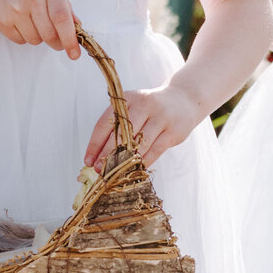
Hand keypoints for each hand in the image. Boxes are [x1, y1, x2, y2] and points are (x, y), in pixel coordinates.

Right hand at [0, 0, 80, 57]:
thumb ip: (64, 4)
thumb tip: (76, 26)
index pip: (62, 18)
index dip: (70, 39)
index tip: (74, 53)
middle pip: (50, 34)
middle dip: (57, 43)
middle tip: (56, 41)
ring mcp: (15, 9)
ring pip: (36, 40)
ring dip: (38, 37)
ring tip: (31, 20)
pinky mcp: (2, 20)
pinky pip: (20, 40)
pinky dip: (23, 36)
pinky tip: (19, 21)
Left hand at [85, 79, 204, 170]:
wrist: (184, 99)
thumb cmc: (151, 108)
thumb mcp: (134, 106)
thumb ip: (118, 124)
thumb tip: (99, 154)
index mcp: (128, 98)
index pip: (105, 122)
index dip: (95, 144)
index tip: (88, 160)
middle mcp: (143, 105)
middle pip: (121, 135)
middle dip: (107, 155)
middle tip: (99, 170)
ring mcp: (160, 117)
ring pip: (138, 144)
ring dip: (125, 161)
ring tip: (115, 173)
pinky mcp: (173, 131)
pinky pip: (155, 151)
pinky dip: (144, 162)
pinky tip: (135, 170)